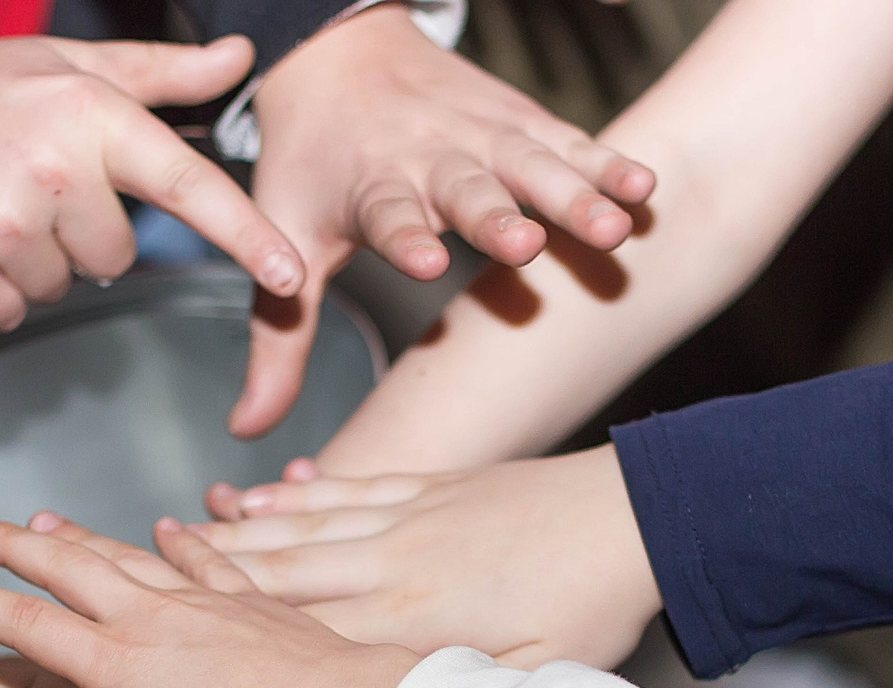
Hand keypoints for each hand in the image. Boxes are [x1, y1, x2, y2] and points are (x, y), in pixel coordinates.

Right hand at [0, 36, 304, 330]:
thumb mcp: (69, 67)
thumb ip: (159, 75)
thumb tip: (239, 56)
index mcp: (90, 119)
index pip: (187, 186)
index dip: (246, 237)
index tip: (293, 277)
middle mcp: (51, 172)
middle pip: (116, 257)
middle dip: (79, 234)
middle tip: (24, 186)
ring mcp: (0, 225)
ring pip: (60, 287)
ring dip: (30, 262)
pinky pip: (6, 311)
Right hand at [0, 513, 418, 687]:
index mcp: (121, 661)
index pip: (28, 626)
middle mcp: (157, 616)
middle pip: (69, 568)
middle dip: (14, 546)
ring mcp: (208, 601)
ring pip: (128, 554)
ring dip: (81, 536)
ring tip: (43, 518)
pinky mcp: (254, 600)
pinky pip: (208, 558)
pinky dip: (181, 539)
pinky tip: (171, 526)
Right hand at [190, 444, 660, 667]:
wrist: (639, 516)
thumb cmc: (595, 614)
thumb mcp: (530, 686)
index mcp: (410, 621)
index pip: (297, 633)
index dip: (222, 632)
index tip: (157, 635)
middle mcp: (392, 563)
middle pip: (274, 571)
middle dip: (193, 573)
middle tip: (129, 564)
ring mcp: (409, 518)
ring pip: (302, 524)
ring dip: (235, 528)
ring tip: (168, 527)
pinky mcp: (434, 487)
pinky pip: (349, 488)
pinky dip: (299, 492)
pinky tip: (259, 491)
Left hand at [230, 6, 654, 436]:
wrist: (339, 55)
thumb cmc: (315, 166)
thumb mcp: (288, 240)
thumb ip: (280, 337)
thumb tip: (248, 427)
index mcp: (371, 187)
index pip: (388, 213)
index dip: (406, 234)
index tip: (424, 260)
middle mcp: (429, 158)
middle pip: (469, 189)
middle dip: (499, 214)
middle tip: (528, 242)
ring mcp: (481, 137)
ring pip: (531, 165)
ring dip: (573, 194)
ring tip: (614, 226)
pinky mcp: (520, 122)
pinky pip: (569, 143)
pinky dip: (606, 163)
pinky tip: (644, 187)